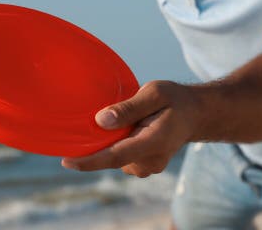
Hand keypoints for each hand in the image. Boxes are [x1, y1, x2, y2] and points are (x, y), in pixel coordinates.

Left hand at [61, 81, 201, 177]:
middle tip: (104, 116)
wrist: (195, 114)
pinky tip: (127, 129)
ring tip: (127, 119)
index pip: (115, 156)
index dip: (89, 161)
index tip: (66, 161)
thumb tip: (100, 120)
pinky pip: (121, 158)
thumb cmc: (174, 99)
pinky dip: (116, 145)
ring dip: (110, 142)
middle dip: (98, 143)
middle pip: (111, 157)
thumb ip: (128, 107)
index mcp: (154, 141)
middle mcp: (150, 161)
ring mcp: (148, 167)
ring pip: (115, 157)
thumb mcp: (154, 93)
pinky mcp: (143, 167)